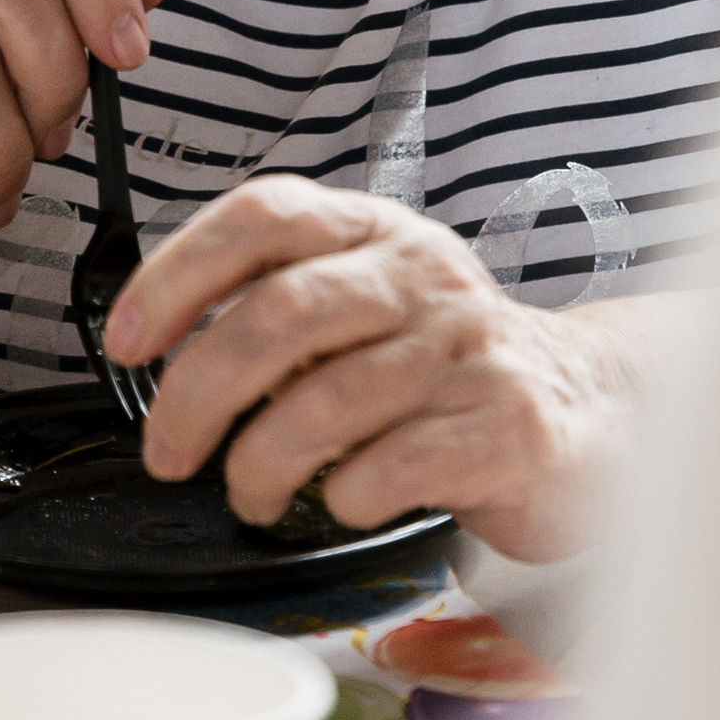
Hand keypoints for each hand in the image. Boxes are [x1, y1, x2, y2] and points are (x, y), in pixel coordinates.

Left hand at [117, 179, 630, 563]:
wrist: (593, 407)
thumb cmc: (448, 366)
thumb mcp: (368, 310)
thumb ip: (281, 316)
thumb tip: (166, 355)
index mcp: (376, 233)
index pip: (263, 217)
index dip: (179, 274)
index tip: (126, 342)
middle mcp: (423, 276)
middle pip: (282, 314)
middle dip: (199, 393)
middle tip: (168, 451)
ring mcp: (470, 349)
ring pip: (329, 400)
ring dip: (263, 462)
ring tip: (251, 493)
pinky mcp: (508, 425)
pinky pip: (396, 466)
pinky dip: (347, 495)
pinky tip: (345, 502)